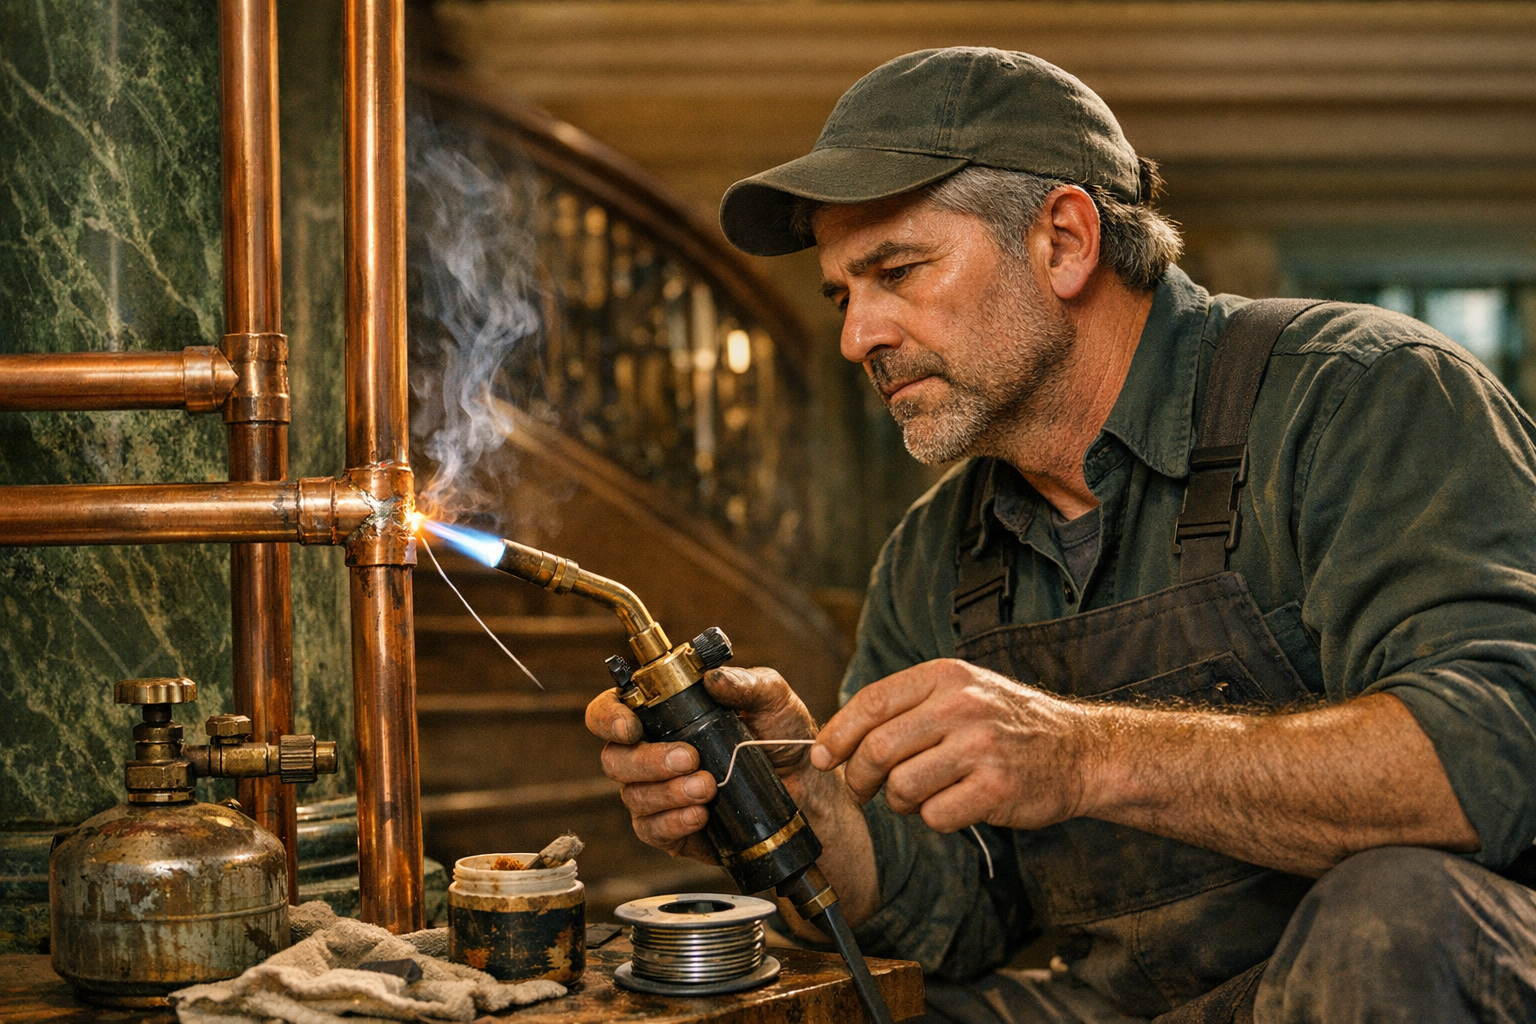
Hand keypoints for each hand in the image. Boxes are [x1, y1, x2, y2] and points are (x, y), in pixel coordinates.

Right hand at [584, 666, 818, 862]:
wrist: (806, 790)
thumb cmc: (782, 736)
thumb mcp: (774, 700)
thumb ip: (746, 683)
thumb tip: (713, 678)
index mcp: (663, 714)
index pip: (611, 710)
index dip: (609, 717)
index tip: (630, 727)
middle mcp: (650, 752)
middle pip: (615, 759)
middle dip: (647, 761)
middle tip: (689, 758)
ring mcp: (657, 793)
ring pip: (633, 796)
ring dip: (668, 792)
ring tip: (708, 787)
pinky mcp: (670, 829)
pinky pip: (652, 830)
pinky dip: (673, 822)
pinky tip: (700, 815)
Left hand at [810, 658, 1097, 832]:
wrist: (1083, 751)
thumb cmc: (1010, 724)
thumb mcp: (963, 691)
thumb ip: (909, 706)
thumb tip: (838, 736)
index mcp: (946, 676)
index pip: (871, 702)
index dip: (838, 733)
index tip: (821, 756)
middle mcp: (962, 705)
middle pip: (878, 748)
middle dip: (859, 777)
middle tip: (862, 790)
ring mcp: (980, 747)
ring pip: (902, 786)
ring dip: (900, 802)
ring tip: (920, 796)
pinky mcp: (996, 788)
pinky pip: (935, 816)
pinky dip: (936, 819)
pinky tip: (955, 806)